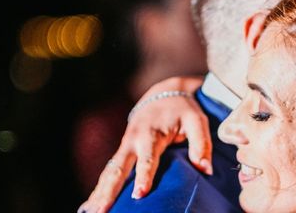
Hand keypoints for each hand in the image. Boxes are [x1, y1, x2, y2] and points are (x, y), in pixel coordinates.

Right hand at [77, 75, 210, 212]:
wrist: (164, 93)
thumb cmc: (183, 110)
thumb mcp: (196, 120)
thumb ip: (201, 143)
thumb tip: (205, 169)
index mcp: (152, 133)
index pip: (148, 158)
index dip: (144, 175)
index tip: (140, 193)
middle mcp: (134, 140)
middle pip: (119, 167)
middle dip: (110, 189)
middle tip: (102, 210)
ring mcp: (125, 146)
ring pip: (109, 171)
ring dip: (100, 191)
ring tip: (92, 212)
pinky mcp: (122, 151)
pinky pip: (108, 171)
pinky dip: (99, 187)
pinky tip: (90, 206)